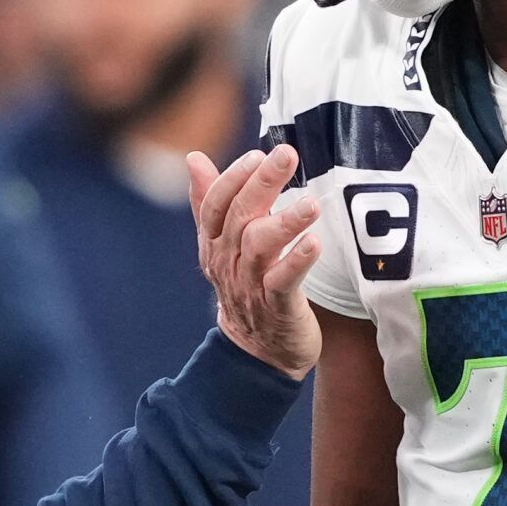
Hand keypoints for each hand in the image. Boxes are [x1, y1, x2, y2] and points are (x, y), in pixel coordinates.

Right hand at [187, 146, 323, 378]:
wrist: (257, 352)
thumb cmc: (245, 286)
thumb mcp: (223, 244)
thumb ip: (209, 201)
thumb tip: (193, 158)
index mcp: (215, 243)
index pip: (215, 205)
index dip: (233, 178)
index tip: (256, 154)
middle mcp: (228, 262)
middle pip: (241, 217)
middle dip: (262, 183)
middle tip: (286, 153)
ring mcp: (251, 286)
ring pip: (261, 247)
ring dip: (285, 222)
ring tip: (310, 203)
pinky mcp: (277, 308)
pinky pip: (283, 282)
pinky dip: (297, 261)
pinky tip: (314, 243)